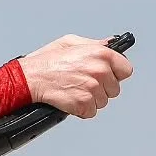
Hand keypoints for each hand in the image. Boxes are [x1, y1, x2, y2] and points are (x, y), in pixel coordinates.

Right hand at [19, 35, 133, 118]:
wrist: (29, 78)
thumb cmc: (45, 61)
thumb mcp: (70, 42)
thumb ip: (94, 43)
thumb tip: (110, 44)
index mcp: (100, 54)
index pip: (126, 70)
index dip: (115, 74)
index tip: (106, 76)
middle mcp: (99, 70)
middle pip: (114, 89)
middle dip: (101, 89)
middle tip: (84, 84)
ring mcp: (92, 88)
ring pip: (103, 102)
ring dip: (90, 100)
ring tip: (75, 91)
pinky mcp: (83, 103)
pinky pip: (91, 112)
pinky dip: (81, 110)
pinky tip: (71, 99)